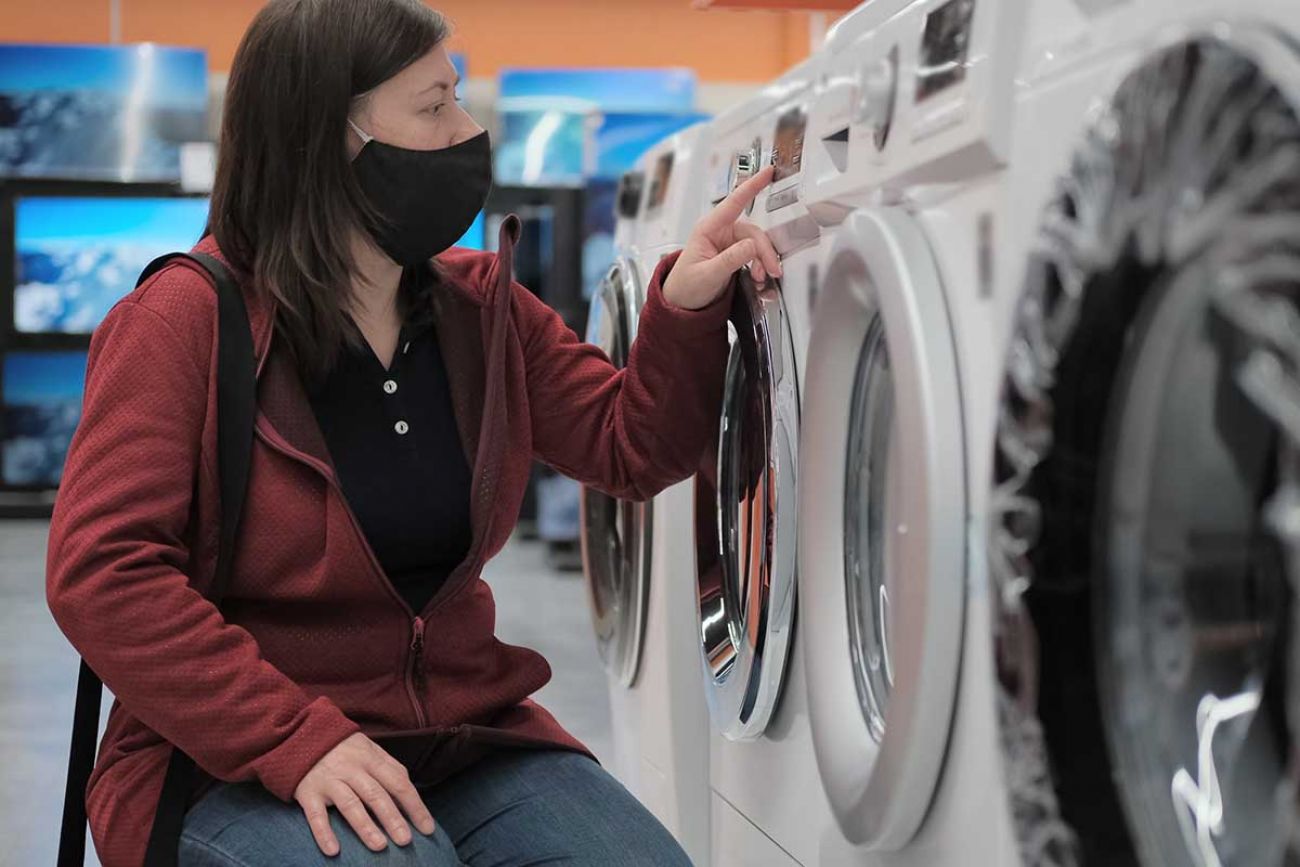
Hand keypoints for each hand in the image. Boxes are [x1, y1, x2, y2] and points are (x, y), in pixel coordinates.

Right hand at [293, 732, 436, 855]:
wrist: (300, 734)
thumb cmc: (343, 748)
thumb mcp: (369, 749)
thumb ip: (389, 767)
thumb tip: (409, 791)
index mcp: (371, 758)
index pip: (398, 783)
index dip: (414, 806)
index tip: (427, 828)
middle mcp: (351, 769)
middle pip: (376, 794)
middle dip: (392, 818)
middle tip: (406, 840)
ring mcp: (329, 781)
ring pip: (350, 804)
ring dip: (365, 826)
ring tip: (380, 846)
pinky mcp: (308, 792)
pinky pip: (316, 815)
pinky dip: (324, 833)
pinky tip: (334, 851)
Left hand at [662, 164, 783, 310]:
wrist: (682, 303)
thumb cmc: (686, 286)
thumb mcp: (707, 275)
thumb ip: (730, 260)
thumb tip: (751, 246)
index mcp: (708, 228)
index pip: (734, 202)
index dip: (752, 185)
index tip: (768, 171)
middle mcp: (720, 232)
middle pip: (752, 232)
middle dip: (764, 251)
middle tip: (772, 270)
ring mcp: (728, 243)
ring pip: (756, 244)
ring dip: (763, 261)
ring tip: (762, 277)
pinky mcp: (734, 254)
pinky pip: (754, 255)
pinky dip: (760, 266)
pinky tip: (758, 277)